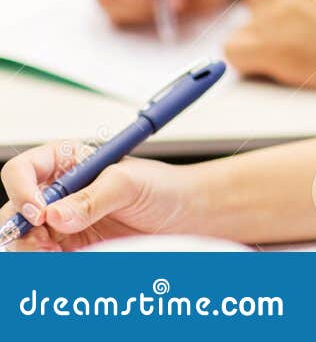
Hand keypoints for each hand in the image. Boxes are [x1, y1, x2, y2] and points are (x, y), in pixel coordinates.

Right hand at [1, 142, 192, 250]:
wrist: (185, 214)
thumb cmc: (163, 186)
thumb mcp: (130, 183)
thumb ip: (93, 197)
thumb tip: (57, 215)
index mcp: (66, 163)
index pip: (21, 171)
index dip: (22, 190)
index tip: (39, 212)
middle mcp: (57, 193)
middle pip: (14, 212)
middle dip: (24, 231)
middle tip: (48, 245)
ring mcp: (60, 223)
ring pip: (24, 241)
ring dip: (34, 253)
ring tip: (60, 255)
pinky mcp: (70, 247)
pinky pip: (45, 259)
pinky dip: (50, 265)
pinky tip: (69, 261)